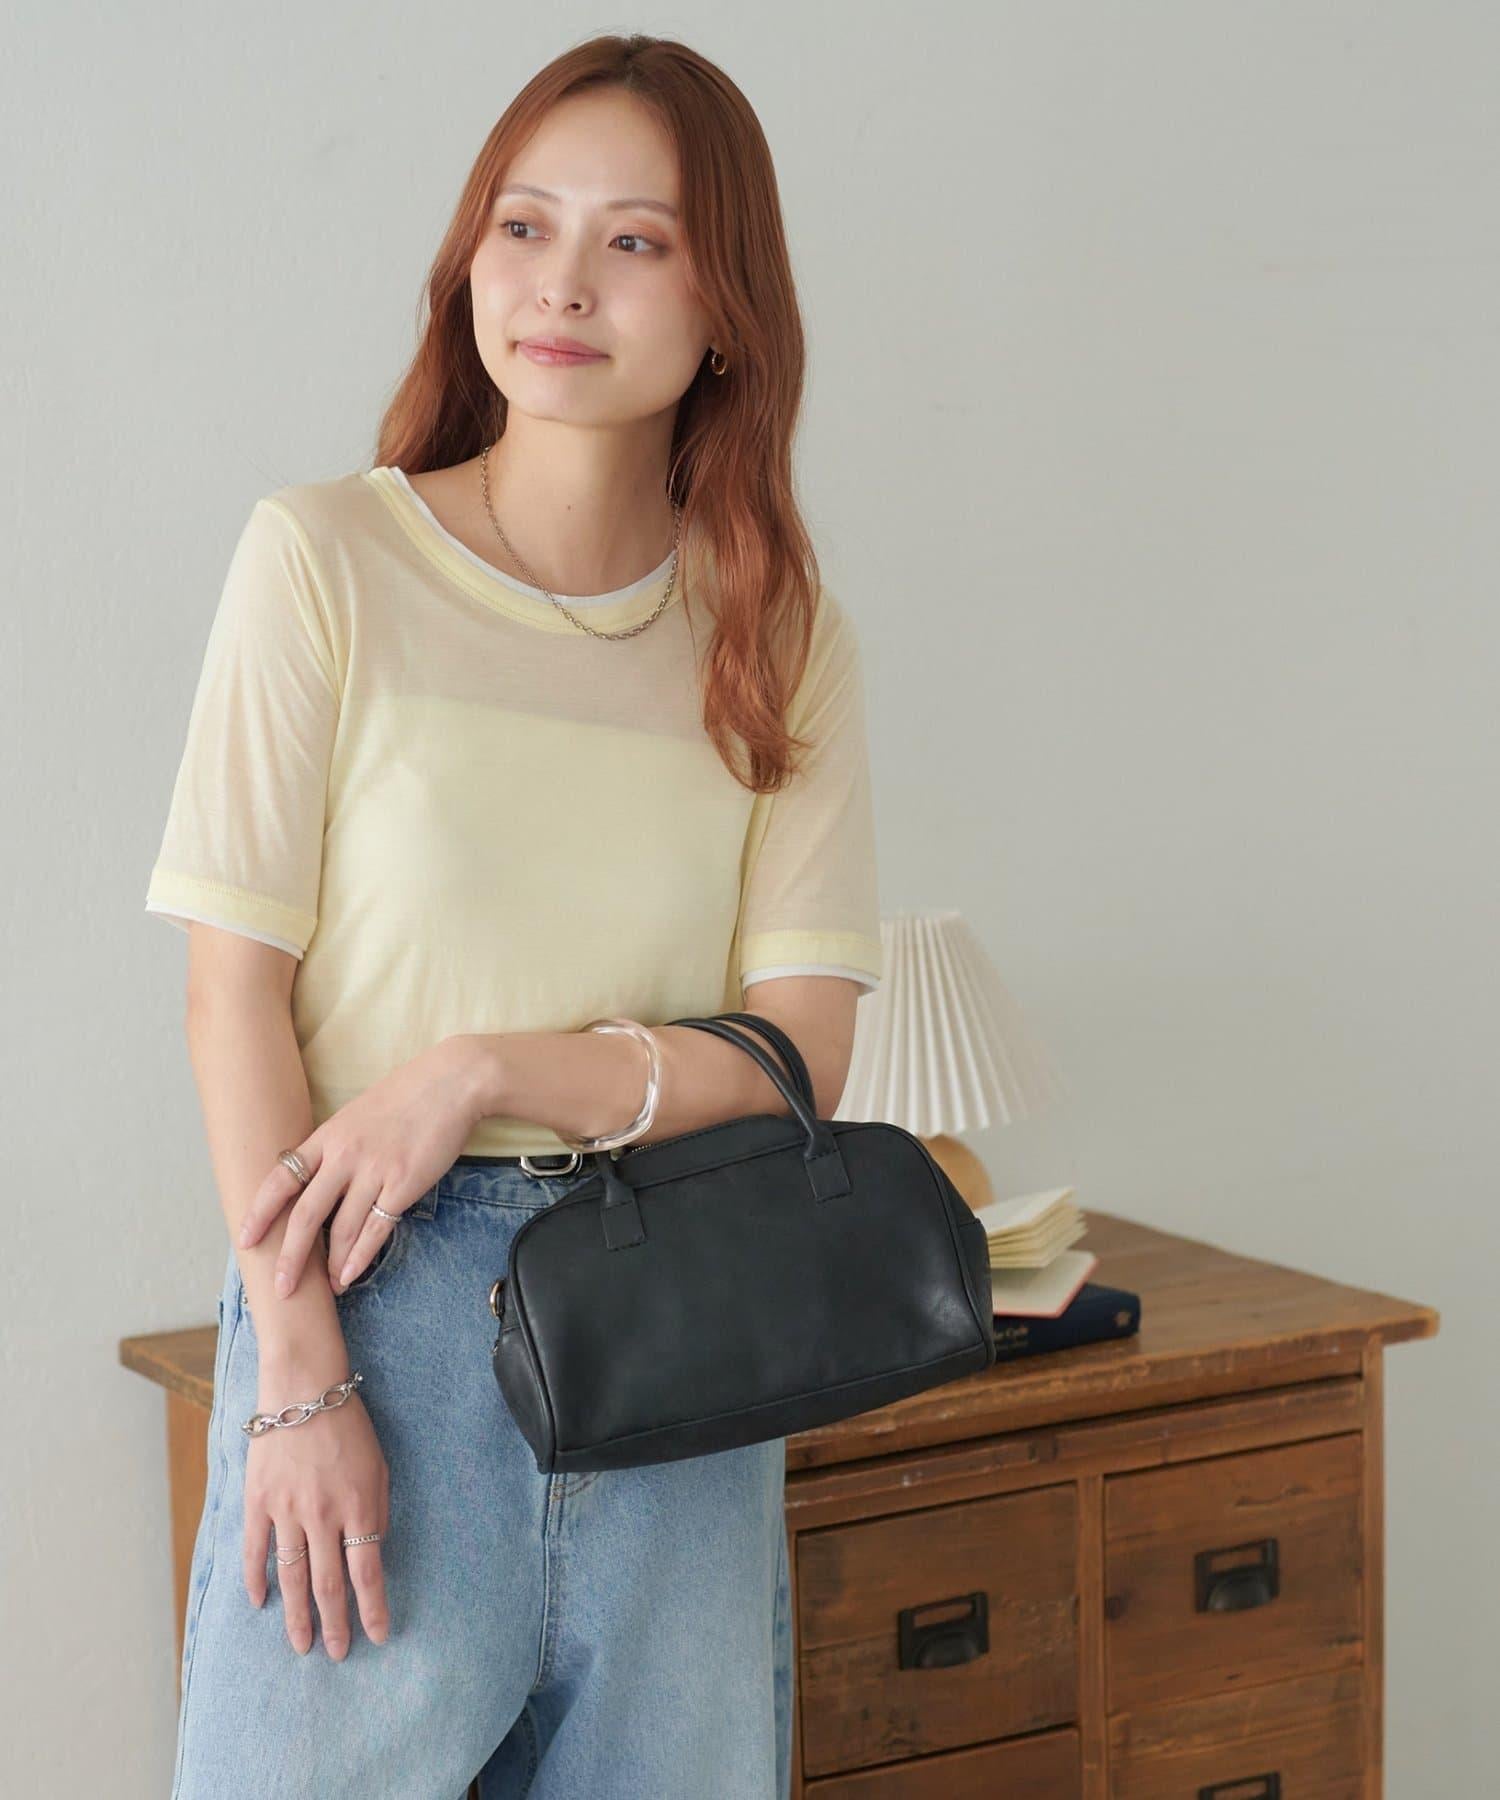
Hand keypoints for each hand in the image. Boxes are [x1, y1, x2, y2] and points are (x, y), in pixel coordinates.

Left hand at [238, 1036, 486, 1296]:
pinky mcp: (403, 1185)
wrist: (453, 1082)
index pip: (281, 1179)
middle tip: (282, 1288)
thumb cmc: (409, 1094)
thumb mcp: (359, 1113)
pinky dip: (361, 1257)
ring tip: (327, 1288)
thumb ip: (338, 1145)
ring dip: (332, 1265)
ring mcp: (374, 1171)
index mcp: (328, 1136)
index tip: (245, 1240)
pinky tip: (350, 1275)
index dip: (260, 1213)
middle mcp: (344, 1156)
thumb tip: (324, 1177)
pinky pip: (376, 1230)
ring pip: (341, 1230)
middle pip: (305, 1215)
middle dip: (290, 1257)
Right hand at [243, 1365, 389, 1657]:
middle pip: (329, 1585)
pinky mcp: (258, 1501)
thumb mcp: (379, 1466)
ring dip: (297, 1616)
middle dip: (335, 1625)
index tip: (379, 1637)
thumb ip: (376, 1510)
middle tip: (336, 1654)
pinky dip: (256, 1580)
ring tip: (301, 1646)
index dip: (374, 1610)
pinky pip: (256, 1550)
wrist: (304, 1388)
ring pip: (291, 1578)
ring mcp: (287, 1511)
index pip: (368, 1573)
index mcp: (358, 1506)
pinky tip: (259, 1604)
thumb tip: (372, 1549)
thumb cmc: (349, 1425)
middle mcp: (323, 1516)